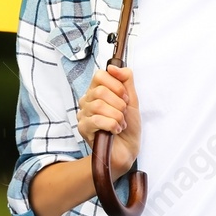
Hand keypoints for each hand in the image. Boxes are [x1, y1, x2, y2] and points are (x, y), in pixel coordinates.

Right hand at [78, 63, 139, 177]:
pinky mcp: (83, 129)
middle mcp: (87, 100)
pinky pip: (96, 120)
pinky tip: (115, 130)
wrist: (128, 149)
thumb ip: (126, 79)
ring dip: (116, 116)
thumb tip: (113, 66)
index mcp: (97, 90)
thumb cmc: (129, 125)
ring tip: (120, 124)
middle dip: (119, 104)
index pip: (100, 75)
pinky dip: (112, 125)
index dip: (116, 85)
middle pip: (100, 91)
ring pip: (99, 106)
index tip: (125, 97)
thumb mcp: (132, 98)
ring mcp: (83, 114)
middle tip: (123, 114)